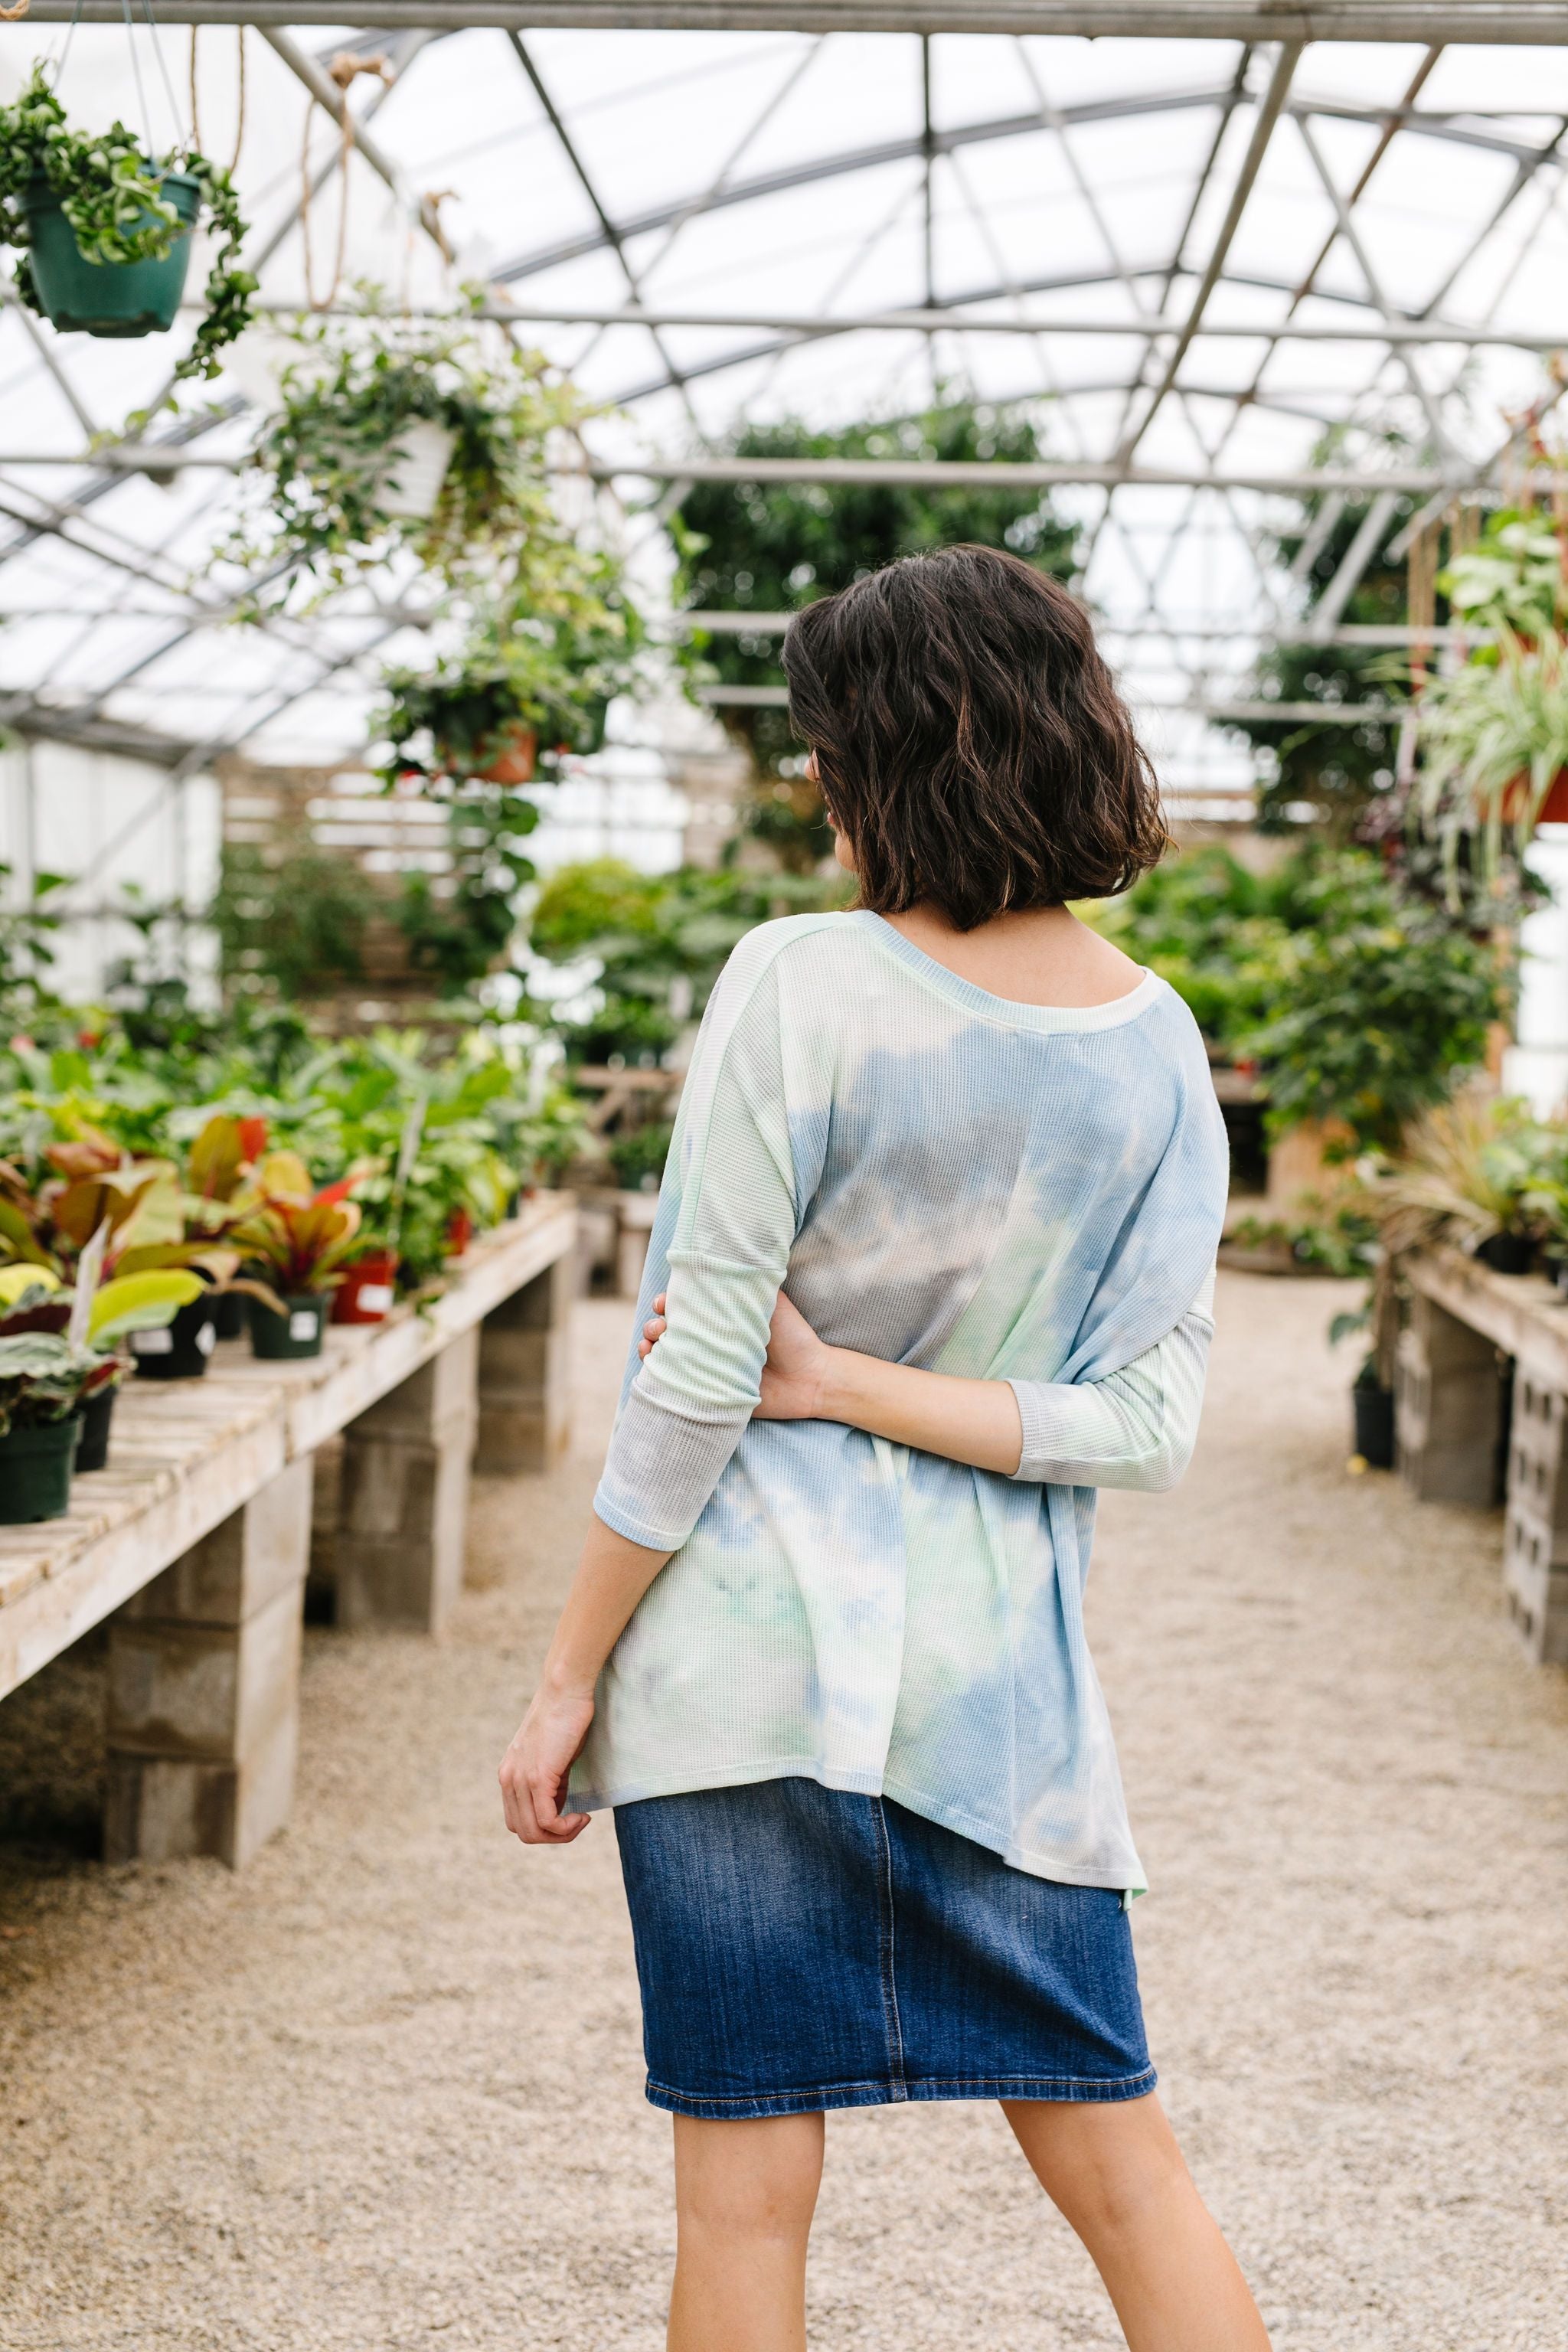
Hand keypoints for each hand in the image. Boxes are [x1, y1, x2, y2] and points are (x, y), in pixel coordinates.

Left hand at [498, 1677, 594, 1843]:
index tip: (569, 1813)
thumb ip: (551, 1782)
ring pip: (533, 1832)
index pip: (517, 1820)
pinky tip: (582, 1816)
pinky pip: (547, 1820)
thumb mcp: (553, 1758)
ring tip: (581, 1820)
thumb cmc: (566, 1718)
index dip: (544, 1826)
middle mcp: (508, 1779)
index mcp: (509, 1775)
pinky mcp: (538, 1777)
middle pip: (523, 1831)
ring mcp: (520, 1779)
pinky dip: (566, 1827)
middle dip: (553, 1837)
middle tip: (577, 1822)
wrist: (565, 1691)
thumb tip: (560, 1805)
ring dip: (562, 1835)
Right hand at [639, 1288, 832, 1421]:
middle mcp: (711, 1340)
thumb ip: (747, 1283)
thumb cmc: (793, 1336)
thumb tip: (722, 1256)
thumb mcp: (771, 1302)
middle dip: (656, 1324)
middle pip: (669, 1329)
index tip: (665, 1302)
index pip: (685, 1306)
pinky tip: (653, 1363)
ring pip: (666, 1354)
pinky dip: (658, 1372)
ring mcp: (708, 1366)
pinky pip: (676, 1382)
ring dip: (650, 1345)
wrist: (810, 1378)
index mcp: (722, 1317)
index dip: (669, 1301)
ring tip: (652, 1343)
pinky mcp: (709, 1391)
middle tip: (661, 1326)